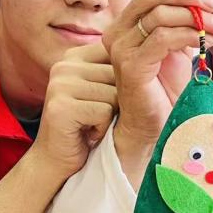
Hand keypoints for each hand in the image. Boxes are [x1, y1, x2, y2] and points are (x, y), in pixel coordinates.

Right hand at [31, 43, 116, 177]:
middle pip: (120, 74)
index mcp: (75, 56)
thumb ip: (118, 68)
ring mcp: (60, 84)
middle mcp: (64, 65)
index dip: (126, 81)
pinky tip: (88, 132)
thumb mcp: (103, 90)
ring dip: (111, 116)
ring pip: (114, 94)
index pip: (119, 55)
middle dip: (119, 100)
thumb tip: (155, 50)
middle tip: (98, 115)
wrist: (57, 161)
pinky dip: (103, 127)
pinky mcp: (61, 106)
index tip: (110, 100)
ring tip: (92, 124)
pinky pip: (104, 112)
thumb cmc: (89, 125)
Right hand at [104, 0, 212, 149]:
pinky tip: (205, 42)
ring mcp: (121, 48)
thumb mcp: (175, 45)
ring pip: (159, 14)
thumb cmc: (164, 87)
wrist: (154, 124)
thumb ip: (182, 20)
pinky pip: (162, 38)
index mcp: (127, 22)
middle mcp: (118, 32)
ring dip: (196, 17)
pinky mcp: (130, 66)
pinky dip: (188, 35)